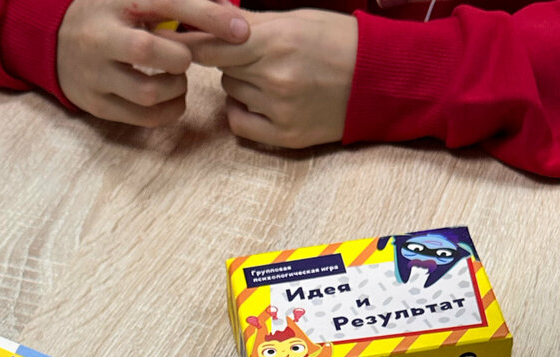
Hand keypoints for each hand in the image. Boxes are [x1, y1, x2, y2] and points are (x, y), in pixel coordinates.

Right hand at [57, 0, 248, 126]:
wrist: (54, 39)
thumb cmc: (112, 14)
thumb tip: (230, 10)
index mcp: (120, 0)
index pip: (169, 2)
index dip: (208, 16)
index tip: (241, 30)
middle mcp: (104, 36)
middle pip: (150, 51)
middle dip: (181, 59)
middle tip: (185, 59)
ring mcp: (97, 73)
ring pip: (147, 92)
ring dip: (175, 89)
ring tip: (177, 80)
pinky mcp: (97, 103)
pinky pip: (141, 117)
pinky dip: (166, 112)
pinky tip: (171, 100)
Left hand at [190, 9, 356, 147]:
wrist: (378, 79)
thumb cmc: (337, 41)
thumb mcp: (295, 19)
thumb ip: (250, 22)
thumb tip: (208, 17)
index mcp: (277, 41)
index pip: (212, 45)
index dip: (194, 42)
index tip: (182, 40)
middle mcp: (275, 77)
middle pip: (219, 68)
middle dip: (227, 58)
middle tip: (251, 54)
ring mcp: (279, 110)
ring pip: (230, 92)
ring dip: (239, 83)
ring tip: (270, 75)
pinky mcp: (285, 136)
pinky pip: (239, 123)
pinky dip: (241, 110)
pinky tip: (258, 100)